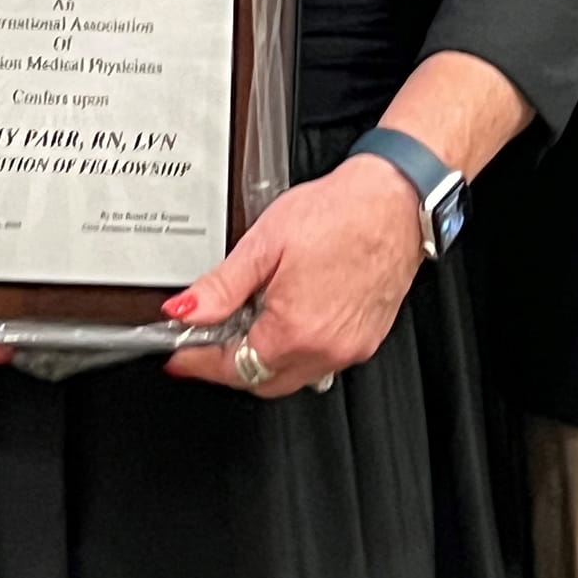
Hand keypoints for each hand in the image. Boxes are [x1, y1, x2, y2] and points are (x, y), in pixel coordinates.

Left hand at [162, 155, 426, 397]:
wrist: (396, 198)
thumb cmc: (342, 212)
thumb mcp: (266, 242)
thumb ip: (221, 285)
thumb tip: (186, 311)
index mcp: (296, 330)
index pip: (232, 368)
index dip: (199, 363)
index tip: (181, 358)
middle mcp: (326, 349)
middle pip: (261, 380)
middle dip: (230, 364)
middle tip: (210, 336)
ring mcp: (351, 347)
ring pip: (292, 374)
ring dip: (265, 357)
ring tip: (254, 316)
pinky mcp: (368, 338)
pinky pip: (322, 361)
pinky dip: (298, 348)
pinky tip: (292, 313)